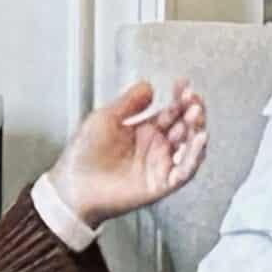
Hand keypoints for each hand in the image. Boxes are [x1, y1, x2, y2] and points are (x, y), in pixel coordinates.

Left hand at [46, 79, 209, 228]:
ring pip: (190, 146)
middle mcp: (156, 148)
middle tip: (192, 99)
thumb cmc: (83, 157)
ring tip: (196, 113)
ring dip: (197, 129)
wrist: (72, 187)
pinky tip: (199, 140)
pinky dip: (195, 156)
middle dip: (191, 111)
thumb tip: (148, 86)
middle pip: (185, 127)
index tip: (182, 84)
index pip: (171, 111)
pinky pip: (185, 171)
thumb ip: (129, 102)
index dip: (179, 97)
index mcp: (144, 132)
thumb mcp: (105, 118)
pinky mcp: (161, 184)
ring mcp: (160, 165)